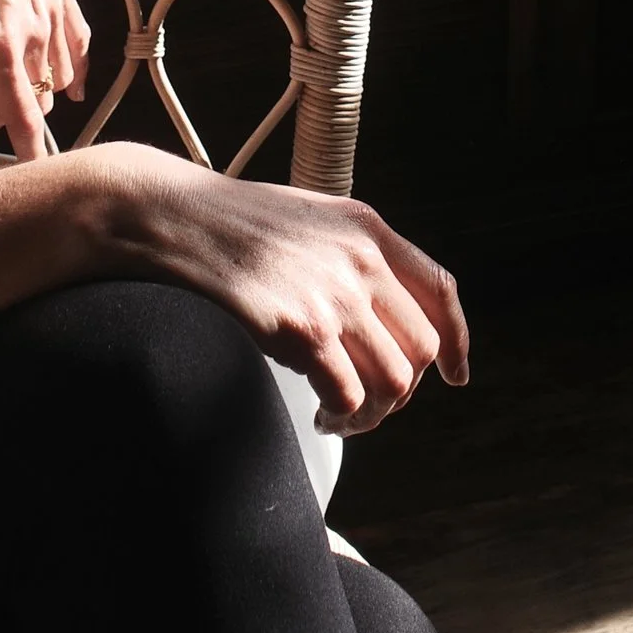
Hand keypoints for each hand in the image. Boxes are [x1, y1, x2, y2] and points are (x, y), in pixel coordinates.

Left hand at [0, 0, 91, 160]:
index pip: (21, 117)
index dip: (27, 151)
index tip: (30, 174)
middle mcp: (31, 33)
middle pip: (38, 98)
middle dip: (16, 118)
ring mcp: (52, 8)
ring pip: (61, 73)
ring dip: (42, 93)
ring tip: (21, 96)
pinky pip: (79, 39)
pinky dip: (78, 66)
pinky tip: (74, 81)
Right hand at [93, 145, 468, 435]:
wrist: (173, 216)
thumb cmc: (230, 222)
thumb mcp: (309, 219)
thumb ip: (350, 257)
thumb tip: (376, 317)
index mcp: (368, 229)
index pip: (440, 289)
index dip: (459, 339)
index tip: (457, 375)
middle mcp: (362, 260)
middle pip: (422, 347)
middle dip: (403, 388)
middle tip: (368, 403)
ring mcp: (335, 294)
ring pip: (395, 380)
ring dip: (374, 412)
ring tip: (341, 415)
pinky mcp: (303, 329)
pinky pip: (350, 395)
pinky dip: (342, 415)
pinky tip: (320, 413)